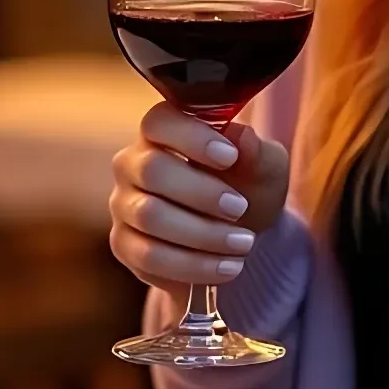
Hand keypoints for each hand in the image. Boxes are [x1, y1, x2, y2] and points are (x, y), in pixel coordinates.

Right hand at [108, 106, 289, 287]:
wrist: (240, 233)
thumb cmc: (247, 187)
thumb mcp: (264, 168)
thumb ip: (256, 153)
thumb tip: (241, 138)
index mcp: (163, 132)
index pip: (160, 121)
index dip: (192, 137)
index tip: (230, 157)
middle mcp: (133, 164)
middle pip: (151, 170)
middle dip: (201, 192)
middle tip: (239, 208)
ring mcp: (124, 205)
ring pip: (150, 216)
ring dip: (202, 234)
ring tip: (243, 243)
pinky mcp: (124, 245)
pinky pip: (148, 257)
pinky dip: (193, 265)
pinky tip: (227, 266)